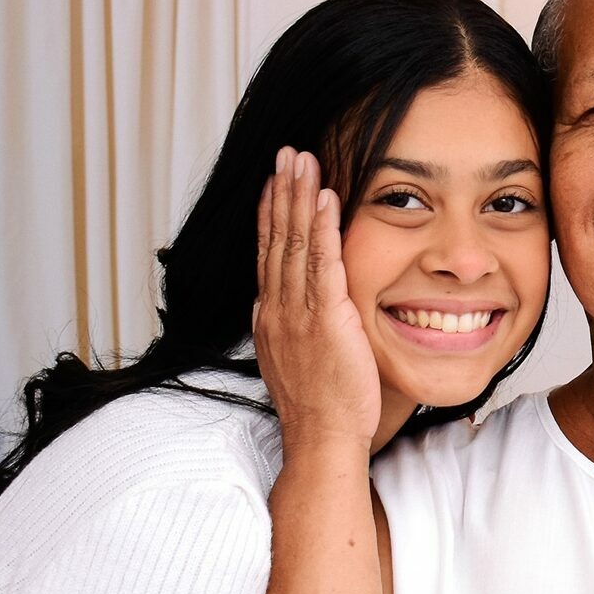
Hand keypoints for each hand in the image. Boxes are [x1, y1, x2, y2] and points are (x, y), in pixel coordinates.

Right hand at [255, 147, 382, 451]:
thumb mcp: (296, 362)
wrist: (322, 439)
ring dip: (298, 197)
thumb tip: (285, 311)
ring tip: (302, 160)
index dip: (269, 216)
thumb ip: (290, 331)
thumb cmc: (320, 409)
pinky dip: (321, 227)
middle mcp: (277, 310)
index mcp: (270, 319)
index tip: (272, 184)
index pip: (267, 255)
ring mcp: (297, 313)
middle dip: (280, 192)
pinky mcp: (325, 318)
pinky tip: (325, 198)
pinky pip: (322, 262)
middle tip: (286, 153)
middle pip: (275, 239)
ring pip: (293, 242)